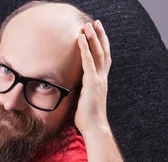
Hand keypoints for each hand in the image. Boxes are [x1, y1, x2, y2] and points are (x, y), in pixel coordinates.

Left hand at [74, 20, 111, 135]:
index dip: (101, 46)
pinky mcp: (92, 83)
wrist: (93, 127)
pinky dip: (85, 49)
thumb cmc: (86, 117)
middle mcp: (102, 78)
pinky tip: (81, 39)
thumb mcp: (82, 100)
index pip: (103, 59)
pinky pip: (89, 62)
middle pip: (104, 52)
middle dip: (99, 36)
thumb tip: (69, 89)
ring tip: (87, 26)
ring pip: (98, 53)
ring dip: (92, 38)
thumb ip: (79, 91)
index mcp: (100, 82)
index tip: (97, 35)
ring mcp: (98, 79)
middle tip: (95, 23)